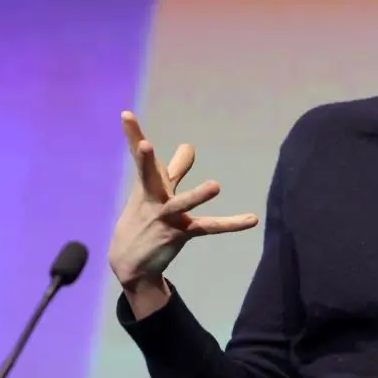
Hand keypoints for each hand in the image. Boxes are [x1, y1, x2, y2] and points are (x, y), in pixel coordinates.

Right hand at [107, 112, 257, 297]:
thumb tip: (189, 146)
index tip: (126, 114)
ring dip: (197, 195)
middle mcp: (153, 198)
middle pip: (149, 176)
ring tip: (215, 186)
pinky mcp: (180, 233)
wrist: (129, 263)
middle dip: (146, 160)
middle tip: (145, 145)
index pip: (139, 157)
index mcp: (146, 185)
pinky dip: (232, 223)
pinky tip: (252, 219)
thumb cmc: (143, 218)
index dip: (132, 134)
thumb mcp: (156, 192)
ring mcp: (166, 217)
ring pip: (182, 203)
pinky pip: (209, 227)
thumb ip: (175, 169)